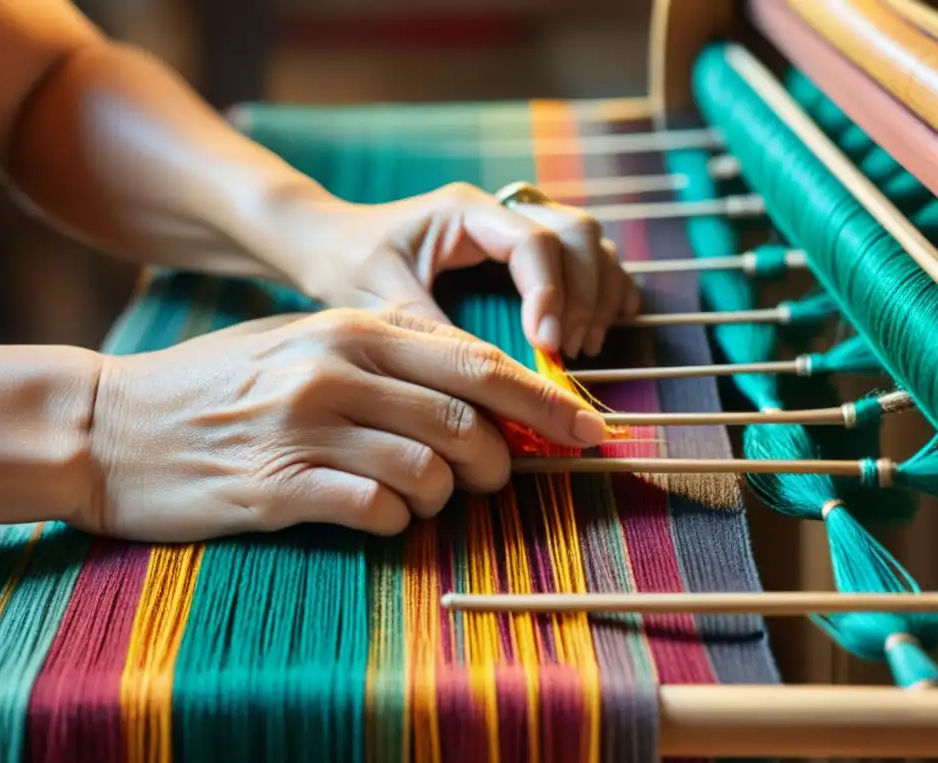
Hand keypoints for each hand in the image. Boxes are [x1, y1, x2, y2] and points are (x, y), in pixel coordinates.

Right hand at [85, 308, 606, 541]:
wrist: (109, 424)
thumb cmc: (214, 385)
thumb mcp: (298, 342)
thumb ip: (380, 357)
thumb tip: (470, 390)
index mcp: (348, 328)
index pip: (475, 362)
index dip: (544, 401)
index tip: (591, 431)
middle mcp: (334, 370)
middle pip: (465, 420)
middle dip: (498, 460)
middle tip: (492, 478)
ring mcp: (304, 429)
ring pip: (429, 470)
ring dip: (443, 496)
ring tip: (422, 498)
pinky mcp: (276, 488)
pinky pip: (376, 510)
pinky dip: (395, 520)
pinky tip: (377, 515)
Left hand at [293, 183, 640, 359]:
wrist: (333, 246)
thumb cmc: (349, 266)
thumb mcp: (378, 300)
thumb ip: (431, 330)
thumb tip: (487, 376)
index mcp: (465, 211)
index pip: (531, 241)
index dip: (551, 293)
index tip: (549, 345)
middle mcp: (499, 211)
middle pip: (575, 233)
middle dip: (585, 294)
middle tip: (570, 351)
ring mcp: (515, 227)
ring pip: (588, 242)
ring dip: (599, 293)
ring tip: (584, 347)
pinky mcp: (521, 253)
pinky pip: (583, 258)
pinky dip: (602, 289)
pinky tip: (604, 326)